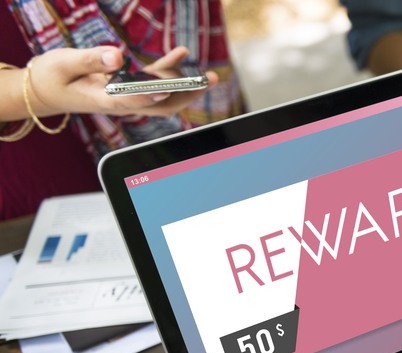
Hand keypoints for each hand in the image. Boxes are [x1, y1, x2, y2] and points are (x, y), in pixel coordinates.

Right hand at [23, 46, 217, 118]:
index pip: (133, 101)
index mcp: (105, 101)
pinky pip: (154, 79)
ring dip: (186, 86)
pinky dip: (168, 67)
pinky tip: (182, 52)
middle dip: (186, 96)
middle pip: (161, 105)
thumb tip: (117, 55)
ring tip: (209, 74)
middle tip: (209, 82)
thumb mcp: (63, 64)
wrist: (45, 89)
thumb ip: (90, 60)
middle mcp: (122, 101)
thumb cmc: (52, 77)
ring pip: (163, 95)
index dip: (150, 96)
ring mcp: (128, 95)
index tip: (167, 90)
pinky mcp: (128, 85)